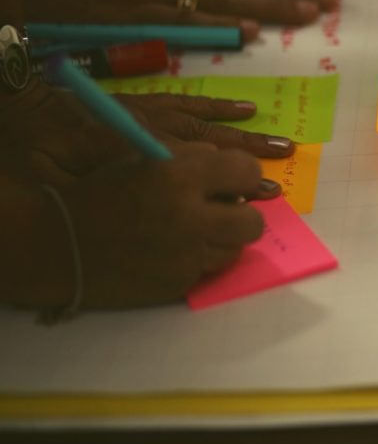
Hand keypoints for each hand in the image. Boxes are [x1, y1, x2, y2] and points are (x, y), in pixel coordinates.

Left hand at [0, 78, 293, 186]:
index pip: (190, 161)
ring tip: (276, 143)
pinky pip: (186, 102)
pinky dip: (216, 107)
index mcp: (127, 145)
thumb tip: (157, 192)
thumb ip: (106, 182)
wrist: (10, 99)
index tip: (259, 193)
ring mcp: (145, 110)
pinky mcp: (138, 101)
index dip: (227, 177)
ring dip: (240, 134)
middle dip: (246, 156)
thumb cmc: (26, 147)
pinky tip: (241, 110)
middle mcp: (145, 126)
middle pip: (205, 141)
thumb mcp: (56, 173)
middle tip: (282, 168)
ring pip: (202, 122)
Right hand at [12, 145, 266, 309]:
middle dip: (243, 215)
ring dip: (224, 240)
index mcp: (180, 176)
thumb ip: (193, 159)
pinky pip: (207, 270)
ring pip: (235, 250)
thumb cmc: (101, 193)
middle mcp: (190, 217)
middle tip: (225, 212)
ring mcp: (186, 255)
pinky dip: (198, 261)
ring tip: (199, 232)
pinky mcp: (177, 284)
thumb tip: (234, 168)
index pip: (247, 171)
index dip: (245, 175)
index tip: (237, 181)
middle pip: (253, 222)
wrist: (58, 244)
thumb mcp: (145, 160)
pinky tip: (175, 252)